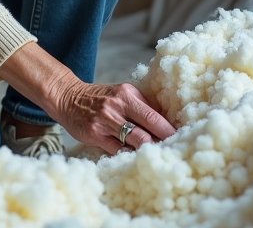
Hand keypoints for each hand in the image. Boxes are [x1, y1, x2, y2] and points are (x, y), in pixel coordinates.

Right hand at [0, 43, 175, 155]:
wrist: (69, 97)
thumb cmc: (102, 98)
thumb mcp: (123, 94)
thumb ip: (143, 106)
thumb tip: (168, 122)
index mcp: (128, 94)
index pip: (154, 117)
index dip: (169, 132)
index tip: (183, 139)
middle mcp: (117, 107)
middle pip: (146, 132)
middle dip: (162, 144)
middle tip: (174, 153)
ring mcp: (105, 122)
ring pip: (133, 142)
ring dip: (147, 151)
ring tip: (158, 157)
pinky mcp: (95, 135)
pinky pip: (117, 151)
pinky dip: (129, 155)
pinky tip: (136, 158)